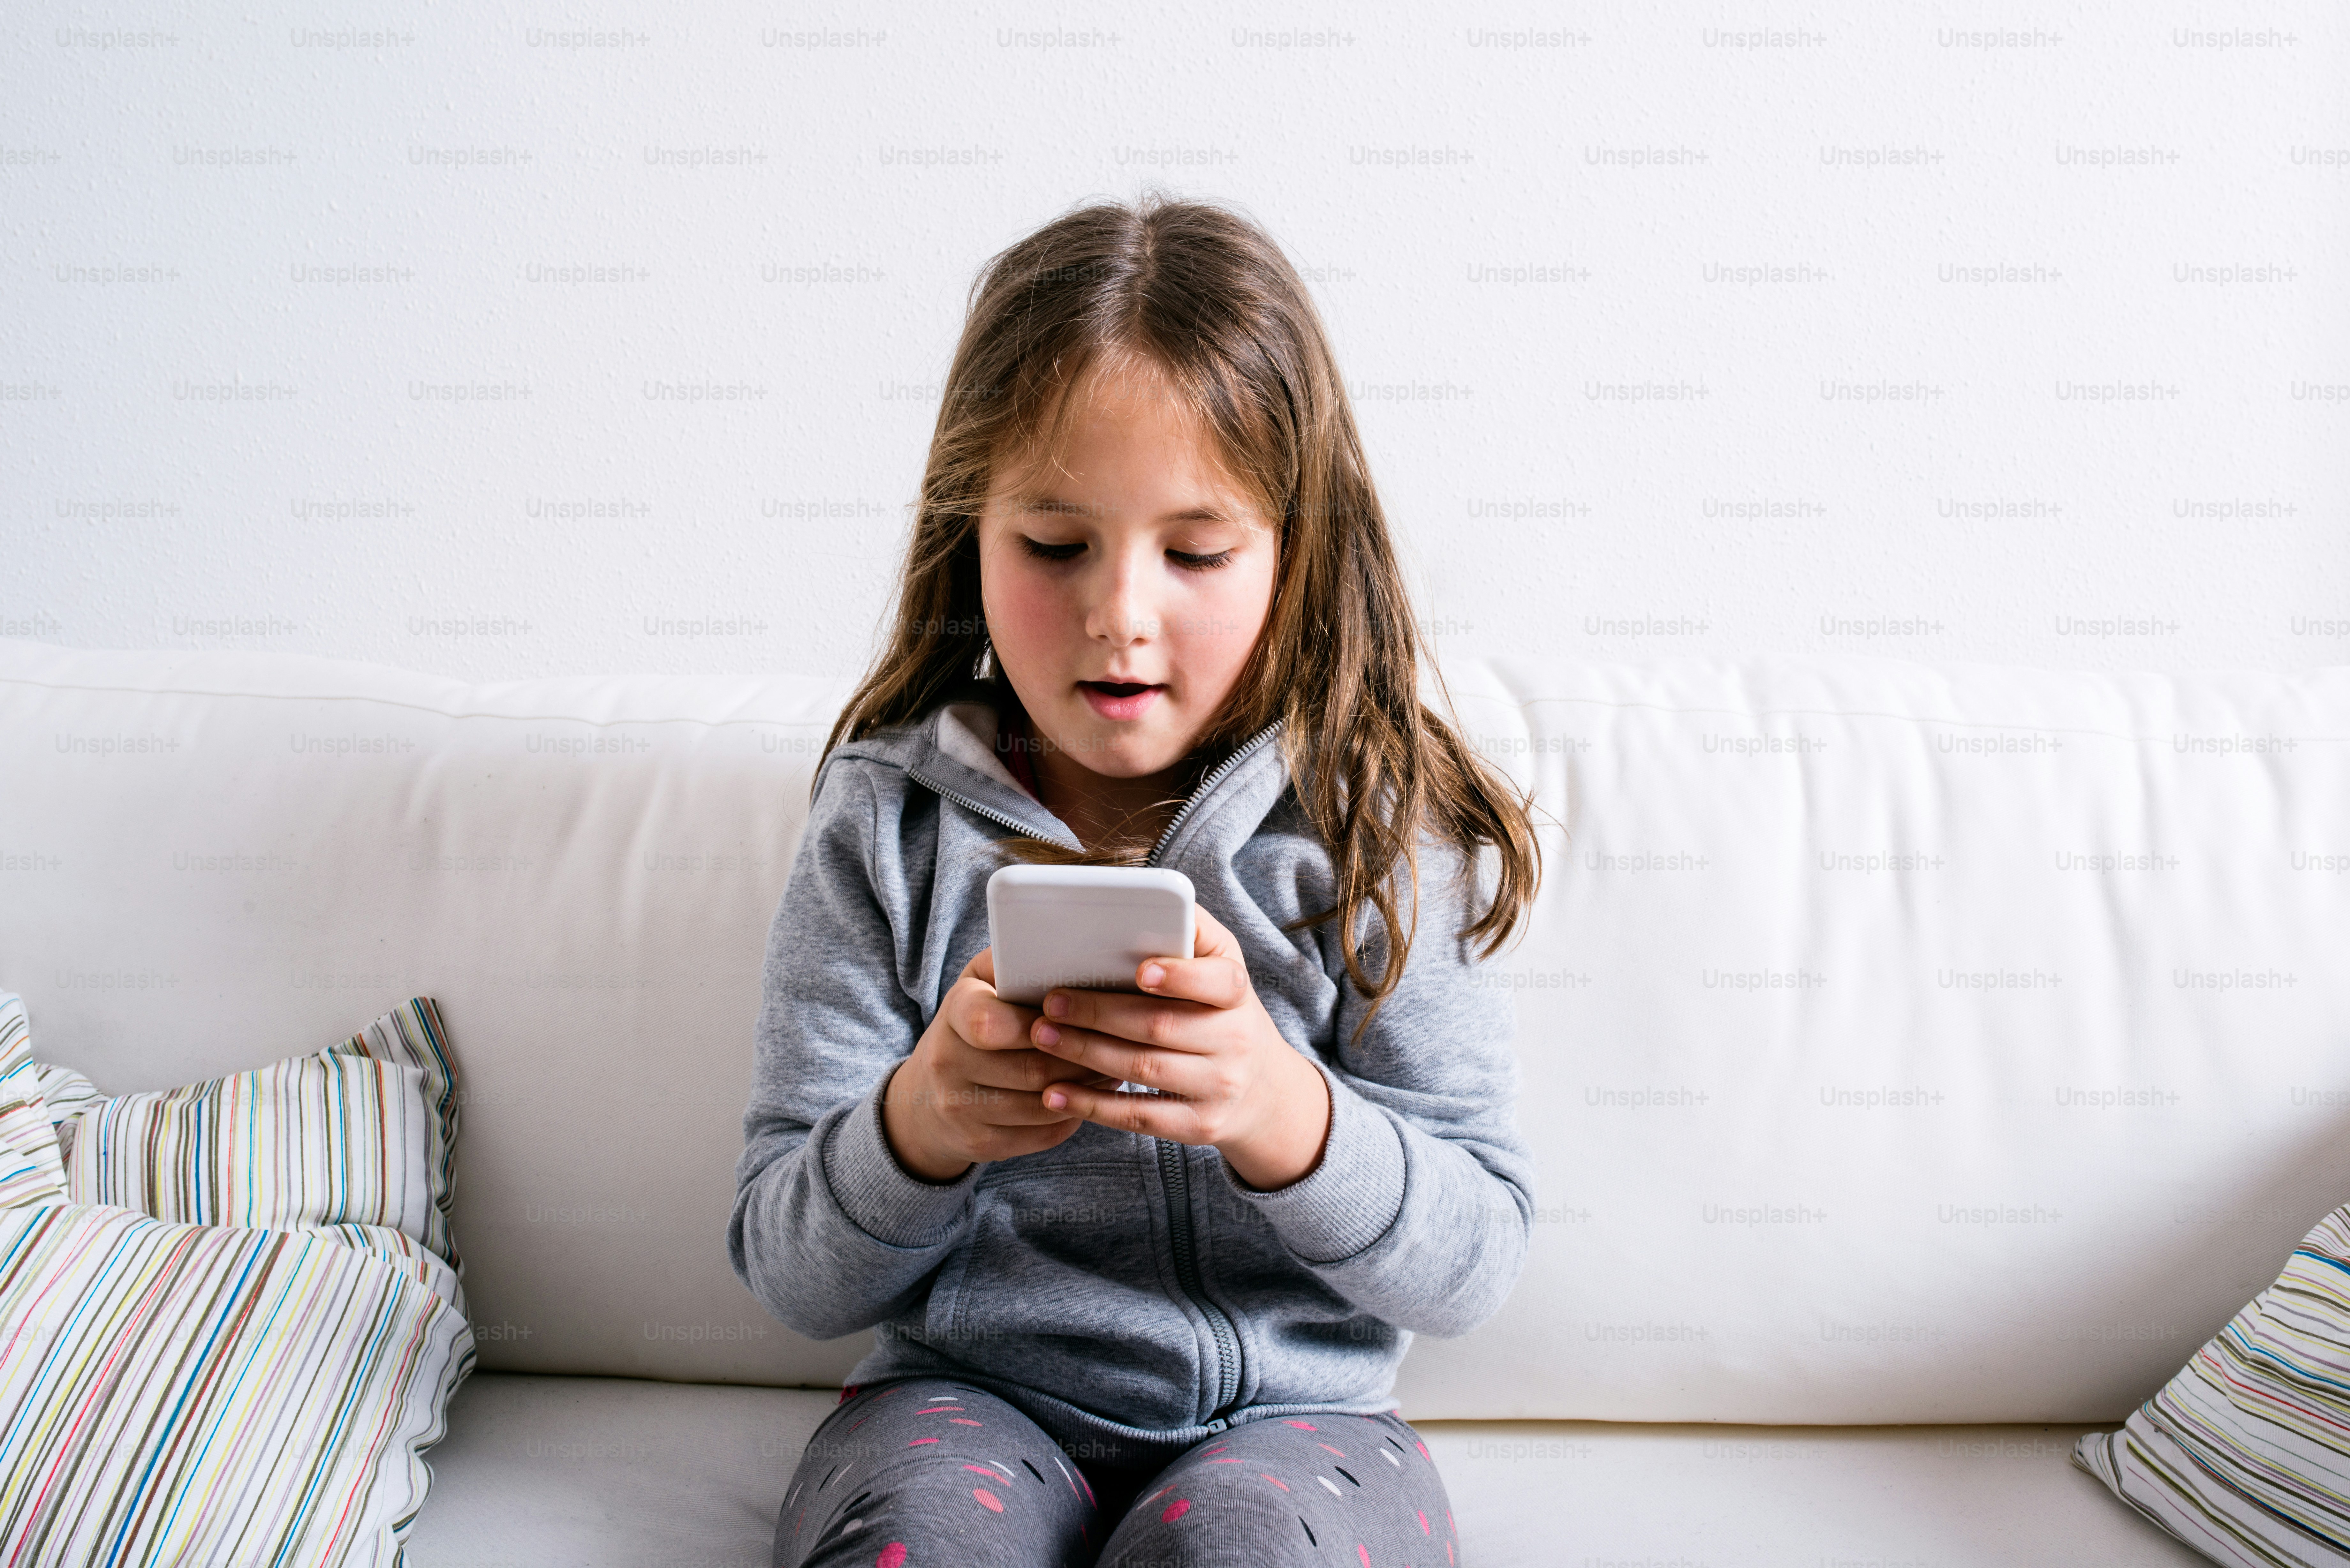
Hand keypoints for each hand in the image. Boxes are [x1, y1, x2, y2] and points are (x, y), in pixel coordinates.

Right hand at [880, 945, 1120, 1181]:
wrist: (925, 1097)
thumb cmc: (972, 1023)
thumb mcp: (981, 983)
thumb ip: (1013, 964)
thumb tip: (1069, 951)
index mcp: (953, 1013)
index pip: (989, 1023)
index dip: (1039, 1024)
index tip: (1071, 1016)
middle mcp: (948, 1063)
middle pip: (1031, 1068)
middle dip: (1082, 1057)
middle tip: (1119, 1046)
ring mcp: (961, 1108)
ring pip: (1042, 1104)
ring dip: (1087, 1088)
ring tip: (1115, 1068)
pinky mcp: (979, 1143)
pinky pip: (1042, 1134)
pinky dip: (1073, 1116)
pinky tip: (1091, 1097)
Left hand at [1026, 906, 1332, 1190]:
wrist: (1263, 1089)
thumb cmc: (1220, 1012)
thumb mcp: (1220, 969)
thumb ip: (1189, 934)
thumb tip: (1146, 899)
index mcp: (1237, 992)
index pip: (1218, 981)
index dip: (1180, 976)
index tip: (1139, 970)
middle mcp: (1236, 1040)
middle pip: (1160, 1026)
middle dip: (1098, 1013)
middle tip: (1050, 1002)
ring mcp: (1220, 1087)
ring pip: (1144, 1069)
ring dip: (1085, 1053)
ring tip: (1041, 1036)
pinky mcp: (1200, 1126)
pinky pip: (1140, 1117)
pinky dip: (1093, 1105)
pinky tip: (1054, 1094)